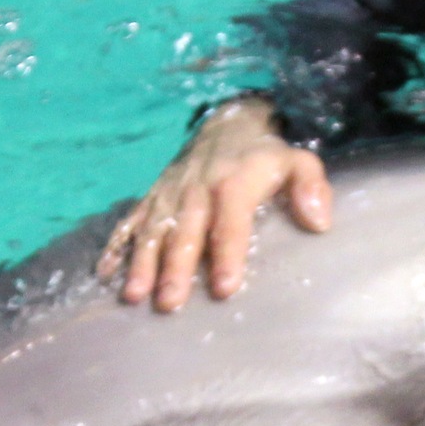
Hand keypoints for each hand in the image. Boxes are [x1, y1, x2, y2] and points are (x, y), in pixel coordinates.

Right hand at [97, 98, 333, 311]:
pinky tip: (105, 272)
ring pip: (153, 229)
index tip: (225, 287)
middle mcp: (196, 188)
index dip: (227, 253)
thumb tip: (319, 222)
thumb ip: (311, 186)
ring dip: (142, 262)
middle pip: (185, 231)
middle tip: (170, 302)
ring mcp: (170, 193)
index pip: (230, 221)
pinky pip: (131, 219)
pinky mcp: (153, 196)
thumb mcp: (299, 161)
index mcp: (234, 182)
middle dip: (176, 267)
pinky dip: (116, 245)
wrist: (227, 123)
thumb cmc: (266, 156)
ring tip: (134, 295)